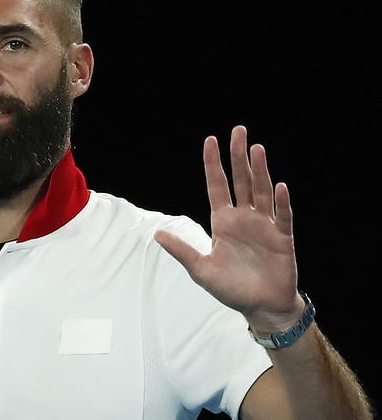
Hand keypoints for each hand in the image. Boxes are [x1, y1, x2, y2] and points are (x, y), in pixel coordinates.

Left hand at [154, 125, 304, 331]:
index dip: (214, 164)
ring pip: (261, 192)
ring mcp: (264, 225)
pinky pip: (282, 216)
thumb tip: (156, 234)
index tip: (210, 140)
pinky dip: (281, 202)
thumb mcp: (201, 270)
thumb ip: (182, 251)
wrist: (260, 307)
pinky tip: (279, 186)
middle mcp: (243, 218)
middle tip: (238, 131)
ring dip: (259, 171)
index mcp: (223, 221)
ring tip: (256, 149)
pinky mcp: (282, 238)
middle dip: (238, 157)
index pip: (217, 186)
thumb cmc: (231, 288)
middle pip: (241, 181)